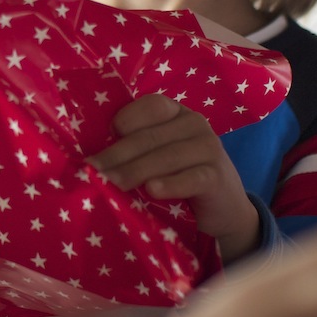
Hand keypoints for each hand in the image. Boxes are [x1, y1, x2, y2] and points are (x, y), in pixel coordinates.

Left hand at [87, 94, 258, 260]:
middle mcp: (194, 123)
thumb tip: (92, 158)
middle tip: (93, 172)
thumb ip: (135, 148)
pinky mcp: (217, 176)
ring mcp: (209, 148)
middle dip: (117, 155)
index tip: (100, 142)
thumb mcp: (157, 156)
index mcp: (175, 112)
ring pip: (166, 157)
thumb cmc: (178, 176)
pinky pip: (192, 178)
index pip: (148, 107)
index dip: (122, 123)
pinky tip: (152, 190)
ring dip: (135, 171)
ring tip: (112, 184)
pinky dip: (171, 184)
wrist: (223, 208)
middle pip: (149, 137)